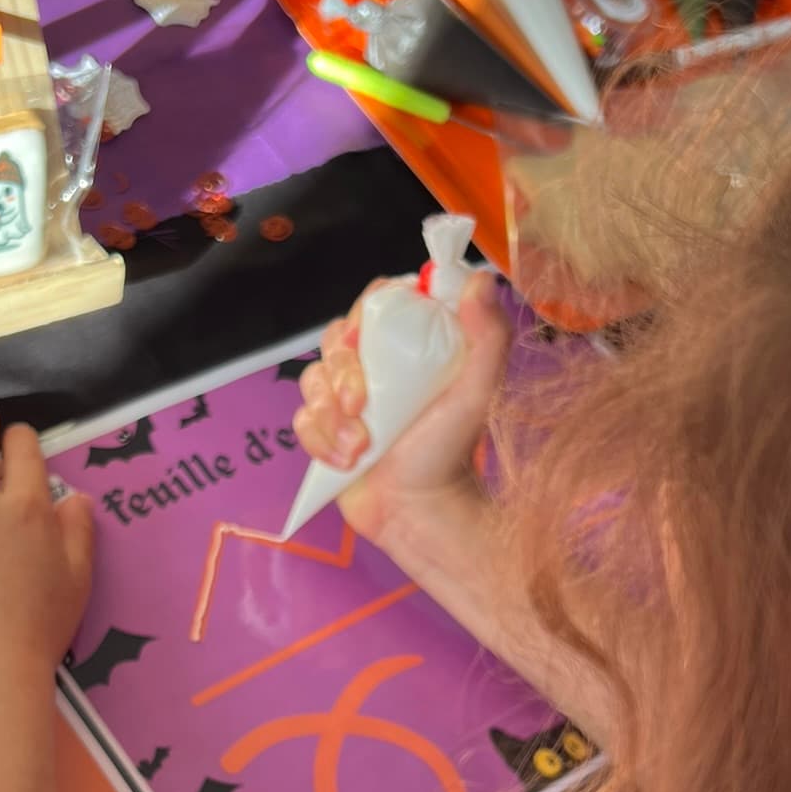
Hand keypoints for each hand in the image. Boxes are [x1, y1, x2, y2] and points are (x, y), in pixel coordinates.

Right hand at [292, 268, 510, 544]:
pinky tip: (344, 461)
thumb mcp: (478, 390)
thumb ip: (488, 336)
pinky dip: (319, 440)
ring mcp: (346, 397)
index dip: (364, 313)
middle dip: (342, 374)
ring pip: (312, 378)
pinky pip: (302, 418)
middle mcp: (375, 363)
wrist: (420, 510)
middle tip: (361, 407)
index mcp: (411, 344)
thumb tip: (480, 281)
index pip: (377, 302)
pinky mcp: (325, 429)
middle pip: (335, 338)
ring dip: (329, 415)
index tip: (367, 340)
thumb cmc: (451, 450)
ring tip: (358, 448)